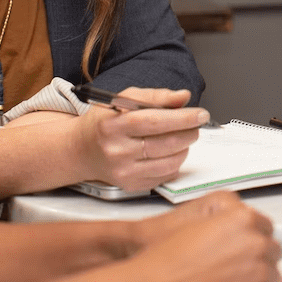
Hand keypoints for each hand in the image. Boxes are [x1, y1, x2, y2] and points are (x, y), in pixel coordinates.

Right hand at [68, 87, 204, 191]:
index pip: (153, 121)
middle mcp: (117, 151)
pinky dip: (175, 162)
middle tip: (196, 124)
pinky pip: (165, 176)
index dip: (181, 118)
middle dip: (189, 132)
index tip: (200, 114)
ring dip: (185, 148)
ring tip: (184, 137)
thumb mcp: (124, 99)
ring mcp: (124, 172)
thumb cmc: (105, 122)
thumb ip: (156, 96)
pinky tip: (171, 152)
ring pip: (169, 162)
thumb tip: (183, 97)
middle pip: (165, 144)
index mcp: (113, 126)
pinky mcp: (131, 185)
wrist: (81, 150)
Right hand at [124, 193, 281, 281]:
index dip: (249, 237)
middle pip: (271, 251)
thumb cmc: (167, 260)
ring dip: (256, 279)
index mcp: (243, 219)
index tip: (238, 247)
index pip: (264, 226)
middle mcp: (256, 244)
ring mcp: (261, 275)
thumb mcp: (199, 222)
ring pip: (272, 276)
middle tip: (228, 267)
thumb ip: (233, 218)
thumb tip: (253, 224)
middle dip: (254, 258)